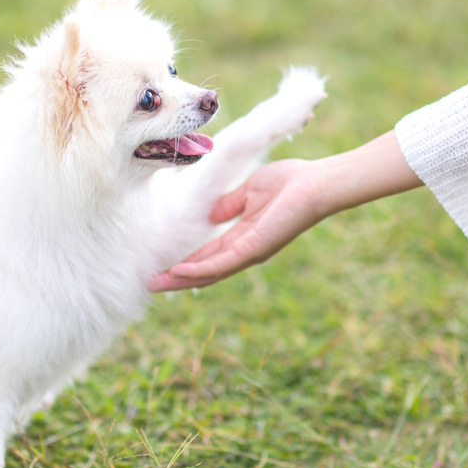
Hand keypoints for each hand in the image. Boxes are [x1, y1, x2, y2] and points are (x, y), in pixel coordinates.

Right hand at [149, 132, 421, 291]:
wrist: (315, 183)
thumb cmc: (291, 182)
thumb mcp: (250, 191)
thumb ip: (230, 205)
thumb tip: (211, 214)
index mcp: (246, 236)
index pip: (211, 255)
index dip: (188, 262)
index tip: (165, 267)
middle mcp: (247, 250)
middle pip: (207, 270)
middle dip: (179, 278)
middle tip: (151, 284)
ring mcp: (251, 252)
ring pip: (211, 273)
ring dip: (182, 279)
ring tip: (157, 284)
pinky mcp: (255, 249)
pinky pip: (222, 263)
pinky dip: (200, 269)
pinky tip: (181, 272)